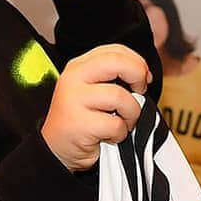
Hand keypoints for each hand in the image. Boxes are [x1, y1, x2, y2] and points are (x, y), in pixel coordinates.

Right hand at [41, 44, 151, 171]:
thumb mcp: (93, 90)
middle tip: (140, 92)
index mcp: (79, 66)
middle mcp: (74, 78)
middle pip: (116, 62)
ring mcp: (74, 100)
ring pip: (120, 97)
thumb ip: (114, 77)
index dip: (136, 62)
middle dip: (137, 75)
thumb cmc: (82, 119)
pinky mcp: (79, 124)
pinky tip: (109, 136)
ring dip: (131, 113)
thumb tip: (145, 75)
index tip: (143, 77)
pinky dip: (120, 133)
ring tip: (122, 122)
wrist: (56, 149)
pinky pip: (115, 124)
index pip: (114, 51)